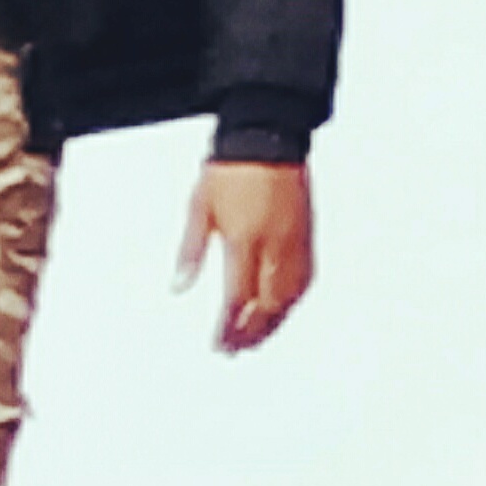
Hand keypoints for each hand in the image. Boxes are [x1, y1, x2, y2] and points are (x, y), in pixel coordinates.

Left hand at [174, 159, 313, 352]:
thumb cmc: (230, 168)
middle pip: (267, 306)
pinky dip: (291, 303)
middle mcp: (275, 246)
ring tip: (255, 338)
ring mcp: (296, 243)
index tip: (219, 344)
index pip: (237, 298)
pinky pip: (304, 282)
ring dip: (272, 324)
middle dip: (251, 332)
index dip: (228, 327)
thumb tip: (178, 286)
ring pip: (289, 299)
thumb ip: (191, 251)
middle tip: (235, 348)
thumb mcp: (199, 207)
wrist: (266, 137)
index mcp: (245, 239)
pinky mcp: (307, 237)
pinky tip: (281, 310)